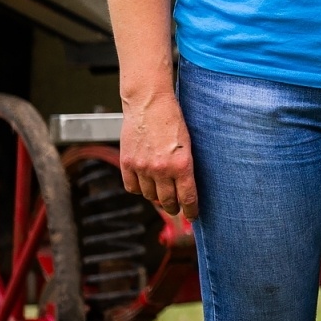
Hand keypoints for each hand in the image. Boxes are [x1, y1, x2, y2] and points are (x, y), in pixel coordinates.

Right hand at [119, 90, 198, 219]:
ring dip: (157, 198)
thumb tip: (186, 185)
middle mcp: (161, 169)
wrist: (150, 103)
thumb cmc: (173, 119)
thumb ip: (185, 165)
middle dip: (174, 207)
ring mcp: (142, 167)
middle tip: (177, 209)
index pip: (188, 197)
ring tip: (162, 196)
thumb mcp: (189, 143)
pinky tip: (145, 185)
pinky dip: (139, 189)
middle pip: (168, 200)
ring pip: (150, 195)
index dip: (191, 210)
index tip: (192, 216)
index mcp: (182, 164)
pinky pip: (132, 187)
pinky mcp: (127, 162)